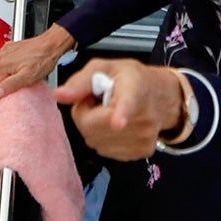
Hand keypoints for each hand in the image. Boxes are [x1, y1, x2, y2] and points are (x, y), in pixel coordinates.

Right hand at [0, 23, 74, 97]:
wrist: (50, 45)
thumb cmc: (42, 60)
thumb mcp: (28, 77)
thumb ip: (10, 85)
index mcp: (2, 65)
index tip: (8, 96)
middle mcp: (0, 57)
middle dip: (3, 85)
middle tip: (18, 85)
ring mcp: (5, 51)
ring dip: (8, 76)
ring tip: (22, 75)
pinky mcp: (9, 48)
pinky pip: (5, 62)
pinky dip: (11, 67)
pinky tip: (22, 67)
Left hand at [56, 57, 187, 159]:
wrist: (162, 96)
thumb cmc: (131, 79)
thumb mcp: (105, 68)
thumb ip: (80, 81)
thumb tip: (59, 96)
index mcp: (134, 88)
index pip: (127, 103)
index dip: (121, 113)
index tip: (118, 122)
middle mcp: (143, 115)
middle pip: (92, 126)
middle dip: (86, 114)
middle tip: (98, 101)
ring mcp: (144, 137)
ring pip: (95, 141)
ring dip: (93, 128)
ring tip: (108, 112)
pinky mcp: (142, 152)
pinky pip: (105, 150)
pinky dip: (103, 139)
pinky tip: (113, 126)